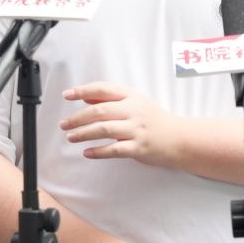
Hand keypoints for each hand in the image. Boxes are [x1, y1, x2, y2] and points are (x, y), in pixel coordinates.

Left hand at [61, 82, 187, 167]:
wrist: (180, 138)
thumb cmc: (153, 120)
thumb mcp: (135, 104)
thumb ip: (111, 100)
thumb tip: (85, 98)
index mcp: (131, 97)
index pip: (103, 89)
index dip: (83, 91)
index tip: (67, 95)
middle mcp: (134, 110)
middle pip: (100, 110)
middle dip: (78, 117)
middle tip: (64, 124)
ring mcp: (137, 129)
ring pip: (104, 129)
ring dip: (84, 133)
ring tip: (70, 137)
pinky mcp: (139, 147)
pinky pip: (114, 149)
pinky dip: (98, 151)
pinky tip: (87, 153)